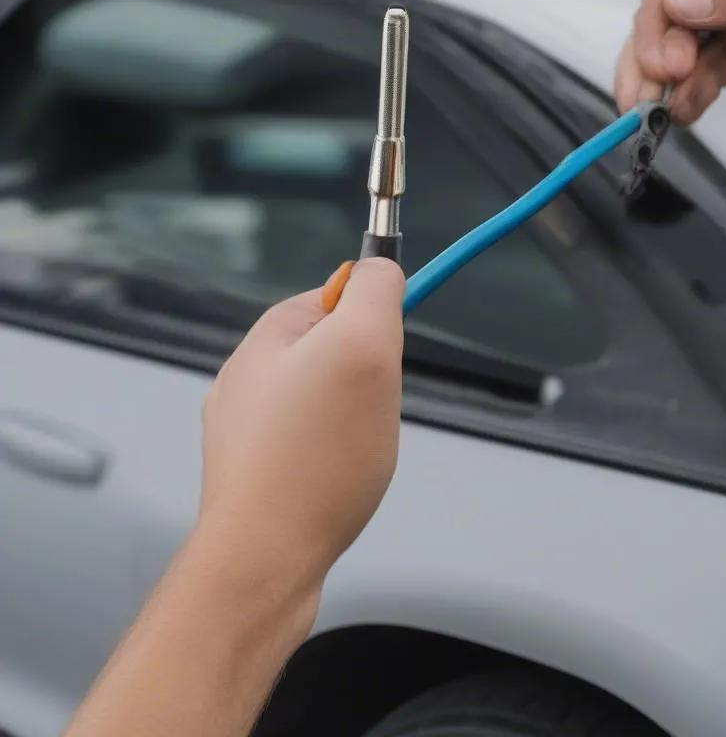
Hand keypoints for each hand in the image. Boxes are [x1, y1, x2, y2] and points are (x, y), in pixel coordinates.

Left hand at [197, 257, 405, 587]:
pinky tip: (333, 482)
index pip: (340, 293)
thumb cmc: (316, 460)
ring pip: (326, 400)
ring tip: (350, 455)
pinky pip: (310, 442)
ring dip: (353, 420)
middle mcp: (248, 375)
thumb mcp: (363, 348)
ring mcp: (243, 425)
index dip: (375, 324)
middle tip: (368, 412)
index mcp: (269, 334)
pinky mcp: (251, 470)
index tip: (380, 361)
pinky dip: (333, 456)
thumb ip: (377, 293)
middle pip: (336, 349)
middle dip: (367, 380)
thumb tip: (382, 266)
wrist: (264, 560)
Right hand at [614, 0, 725, 123]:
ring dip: (663, 89)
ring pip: (672, 54)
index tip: (668, 69)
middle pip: (660, 25)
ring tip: (658, 121)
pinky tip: (686, 114)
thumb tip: (678, 5)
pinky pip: (700, 73)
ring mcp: (721, 14)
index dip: (660, 32)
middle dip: (650, 68)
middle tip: (645, 108)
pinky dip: (690, 95)